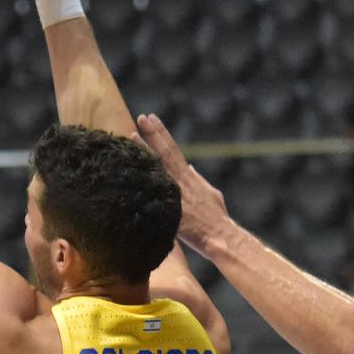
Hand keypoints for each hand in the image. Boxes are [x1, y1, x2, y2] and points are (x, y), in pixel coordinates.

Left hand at [135, 114, 232, 252]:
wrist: (220, 237)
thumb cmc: (217, 219)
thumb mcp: (211, 194)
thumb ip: (199, 181)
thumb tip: (191, 168)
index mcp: (190, 178)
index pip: (173, 151)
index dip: (162, 134)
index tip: (151, 120)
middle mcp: (182, 181)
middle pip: (166, 153)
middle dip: (154, 134)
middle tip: (143, 117)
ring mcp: (178, 193)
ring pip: (160, 167)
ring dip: (146, 150)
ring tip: (132, 134)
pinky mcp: (174, 207)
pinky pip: (157, 191)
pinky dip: (147, 178)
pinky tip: (134, 169)